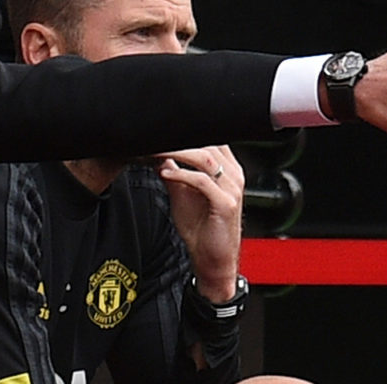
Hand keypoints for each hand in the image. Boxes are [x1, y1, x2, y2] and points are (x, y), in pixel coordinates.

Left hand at [157, 145, 242, 302]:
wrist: (213, 259)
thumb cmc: (202, 228)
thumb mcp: (182, 193)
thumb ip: (173, 171)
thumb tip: (156, 154)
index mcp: (227, 168)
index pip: (210, 139)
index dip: (186, 130)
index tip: (159, 128)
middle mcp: (233, 174)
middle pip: (207, 144)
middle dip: (178, 138)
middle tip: (153, 135)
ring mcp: (232, 188)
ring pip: (205, 158)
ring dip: (177, 151)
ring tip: (155, 150)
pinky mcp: (226, 203)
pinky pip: (202, 181)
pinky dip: (181, 174)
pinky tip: (164, 173)